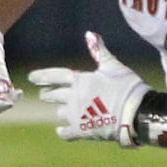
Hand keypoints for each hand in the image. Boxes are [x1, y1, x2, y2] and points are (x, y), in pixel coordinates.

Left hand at [28, 32, 148, 145]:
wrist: (135, 113)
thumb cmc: (126, 87)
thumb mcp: (113, 66)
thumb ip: (100, 51)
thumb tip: (90, 34)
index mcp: (79, 80)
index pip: (55, 76)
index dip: (42, 76)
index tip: (31, 78)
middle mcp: (73, 97)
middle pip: (54, 95)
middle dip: (49, 94)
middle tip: (44, 95)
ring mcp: (76, 115)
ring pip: (60, 112)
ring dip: (61, 111)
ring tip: (61, 111)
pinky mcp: (82, 131)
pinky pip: (65, 132)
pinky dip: (63, 131)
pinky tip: (62, 131)